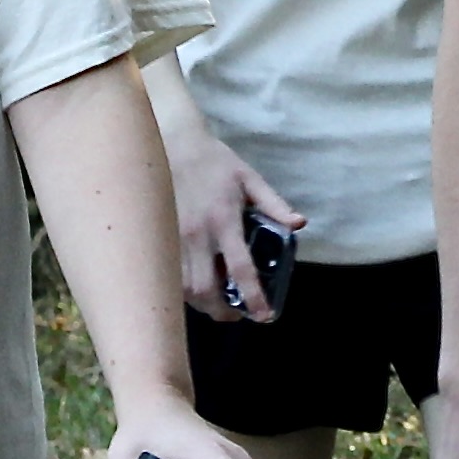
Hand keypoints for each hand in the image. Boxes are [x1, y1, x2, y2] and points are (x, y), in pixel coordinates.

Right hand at [170, 138, 302, 324]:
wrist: (172, 142)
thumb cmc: (215, 162)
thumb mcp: (249, 178)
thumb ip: (274, 204)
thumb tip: (299, 224)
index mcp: (223, 220)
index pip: (240, 269)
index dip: (253, 297)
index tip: (264, 315)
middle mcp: (197, 234)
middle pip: (207, 288)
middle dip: (222, 311)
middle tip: (237, 315)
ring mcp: (173, 237)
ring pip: (184, 287)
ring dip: (201, 303)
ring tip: (217, 304)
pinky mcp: (159, 237)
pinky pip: (169, 274)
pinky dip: (183, 289)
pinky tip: (196, 287)